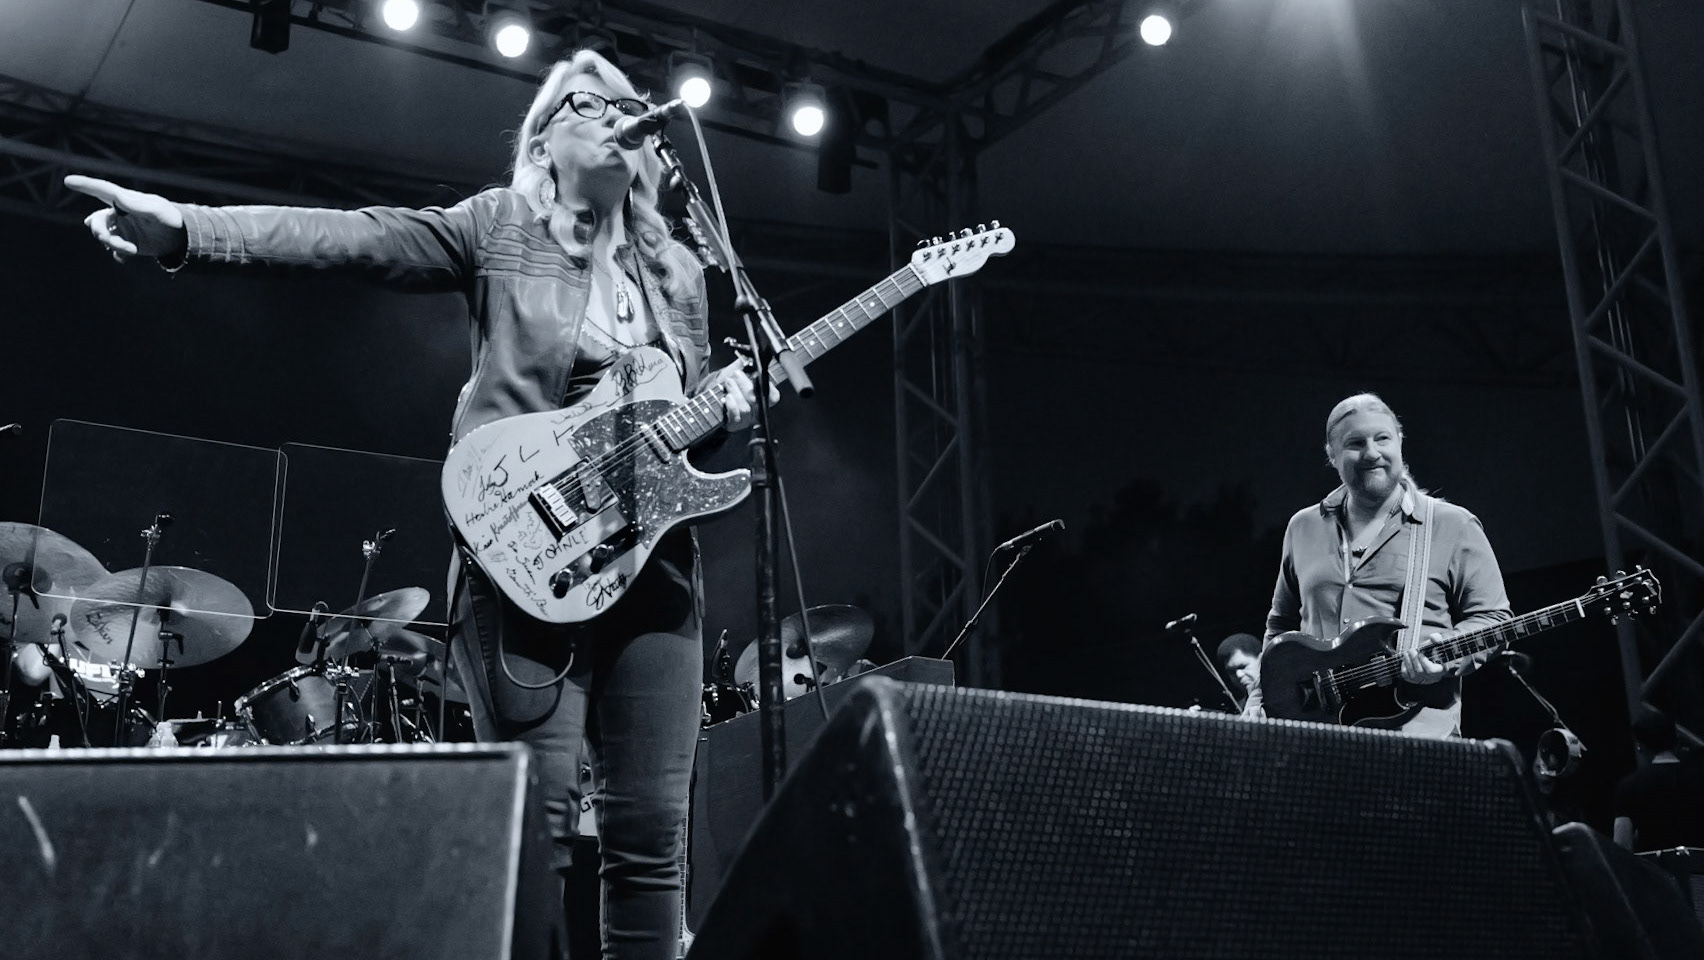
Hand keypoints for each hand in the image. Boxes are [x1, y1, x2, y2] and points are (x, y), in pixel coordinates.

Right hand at [64, 175, 186, 262]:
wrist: (181, 237)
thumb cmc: (170, 217)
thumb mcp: (156, 210)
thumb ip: (137, 204)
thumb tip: (117, 196)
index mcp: (126, 200)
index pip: (103, 190)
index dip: (85, 185)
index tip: (68, 180)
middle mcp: (119, 214)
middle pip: (98, 221)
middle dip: (101, 233)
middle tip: (112, 244)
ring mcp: (122, 229)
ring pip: (105, 237)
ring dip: (113, 245)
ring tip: (131, 250)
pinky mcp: (127, 242)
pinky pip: (114, 250)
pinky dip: (117, 254)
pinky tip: (124, 257)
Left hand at [711, 361, 777, 432]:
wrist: (709, 403)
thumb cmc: (726, 388)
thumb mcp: (735, 373)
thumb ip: (742, 365)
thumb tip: (747, 355)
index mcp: (760, 399)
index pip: (773, 397)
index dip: (769, 388)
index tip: (757, 376)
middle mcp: (755, 411)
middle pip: (757, 400)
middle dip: (745, 384)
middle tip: (736, 375)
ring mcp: (745, 419)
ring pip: (746, 408)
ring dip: (735, 392)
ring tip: (728, 383)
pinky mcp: (734, 425)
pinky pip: (736, 416)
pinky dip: (731, 405)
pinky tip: (726, 398)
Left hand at [1399, 633, 1451, 684]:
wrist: (1429, 659)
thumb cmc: (1433, 652)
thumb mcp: (1436, 645)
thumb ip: (1436, 639)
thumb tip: (1433, 637)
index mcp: (1440, 669)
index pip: (1431, 670)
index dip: (1424, 661)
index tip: (1421, 653)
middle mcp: (1431, 677)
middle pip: (1420, 671)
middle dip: (1414, 659)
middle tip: (1412, 650)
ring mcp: (1422, 679)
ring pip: (1412, 673)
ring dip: (1408, 661)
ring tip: (1407, 653)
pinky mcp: (1413, 679)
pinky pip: (1406, 675)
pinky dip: (1404, 666)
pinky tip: (1406, 659)